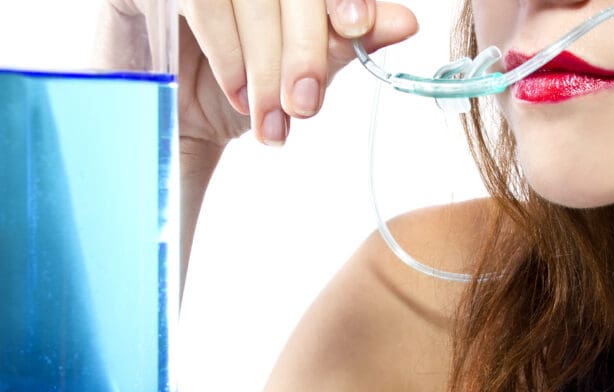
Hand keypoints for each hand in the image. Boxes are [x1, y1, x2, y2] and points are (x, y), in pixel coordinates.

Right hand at [95, 0, 417, 148]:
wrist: (172, 123)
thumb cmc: (240, 89)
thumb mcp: (299, 71)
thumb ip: (345, 44)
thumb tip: (406, 21)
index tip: (356, 26)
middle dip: (304, 47)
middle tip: (305, 104)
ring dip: (265, 62)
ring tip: (269, 117)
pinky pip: (205, 3)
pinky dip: (228, 53)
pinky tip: (237, 93)